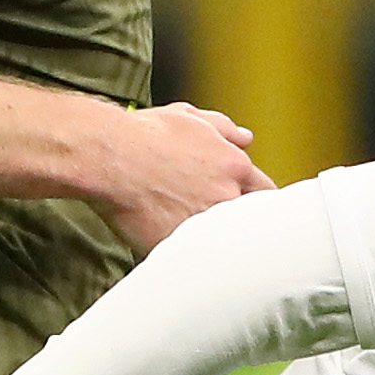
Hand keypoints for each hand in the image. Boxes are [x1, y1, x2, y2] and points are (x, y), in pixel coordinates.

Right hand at [89, 102, 271, 254]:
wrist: (109, 158)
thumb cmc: (144, 135)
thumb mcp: (189, 118)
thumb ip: (224, 128)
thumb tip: (245, 137)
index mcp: (234, 167)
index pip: (265, 191)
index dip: (255, 197)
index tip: (245, 202)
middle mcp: (226, 197)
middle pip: (247, 219)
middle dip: (234, 218)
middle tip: (212, 216)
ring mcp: (205, 224)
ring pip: (222, 240)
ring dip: (212, 237)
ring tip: (188, 229)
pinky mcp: (181, 246)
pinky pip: (193, 257)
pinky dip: (187, 253)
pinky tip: (173, 243)